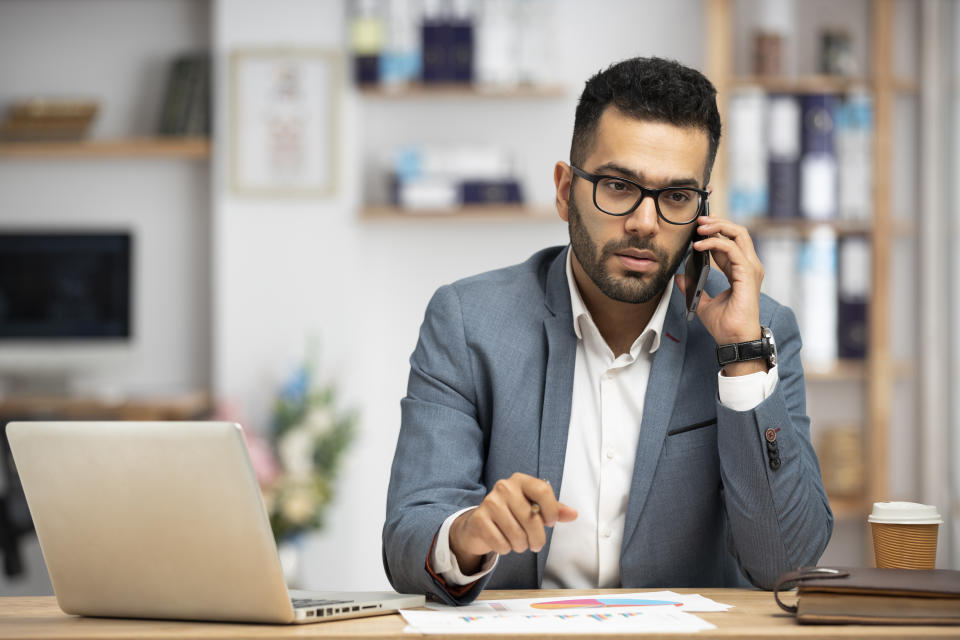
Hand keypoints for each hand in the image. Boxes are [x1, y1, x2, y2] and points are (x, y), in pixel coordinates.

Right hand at [449, 473, 576, 573]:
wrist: (480, 524)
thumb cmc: (512, 515)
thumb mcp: (533, 508)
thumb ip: (554, 510)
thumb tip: (573, 514)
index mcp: (520, 480)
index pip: (543, 490)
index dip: (551, 510)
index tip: (550, 523)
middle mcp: (504, 487)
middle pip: (531, 518)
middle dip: (537, 538)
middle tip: (536, 544)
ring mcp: (489, 502)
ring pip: (516, 534)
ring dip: (521, 545)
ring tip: (518, 543)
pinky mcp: (479, 519)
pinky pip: (501, 543)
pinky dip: (505, 549)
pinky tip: (503, 542)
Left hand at [675, 216, 764, 359]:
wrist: (734, 340)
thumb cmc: (725, 325)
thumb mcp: (703, 302)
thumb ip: (692, 287)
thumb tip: (680, 277)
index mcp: (741, 271)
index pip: (731, 242)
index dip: (715, 232)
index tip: (698, 228)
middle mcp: (748, 266)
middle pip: (738, 232)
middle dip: (718, 222)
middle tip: (699, 221)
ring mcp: (750, 269)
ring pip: (738, 234)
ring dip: (717, 227)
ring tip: (699, 228)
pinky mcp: (747, 274)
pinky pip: (731, 249)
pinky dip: (714, 243)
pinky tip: (699, 246)